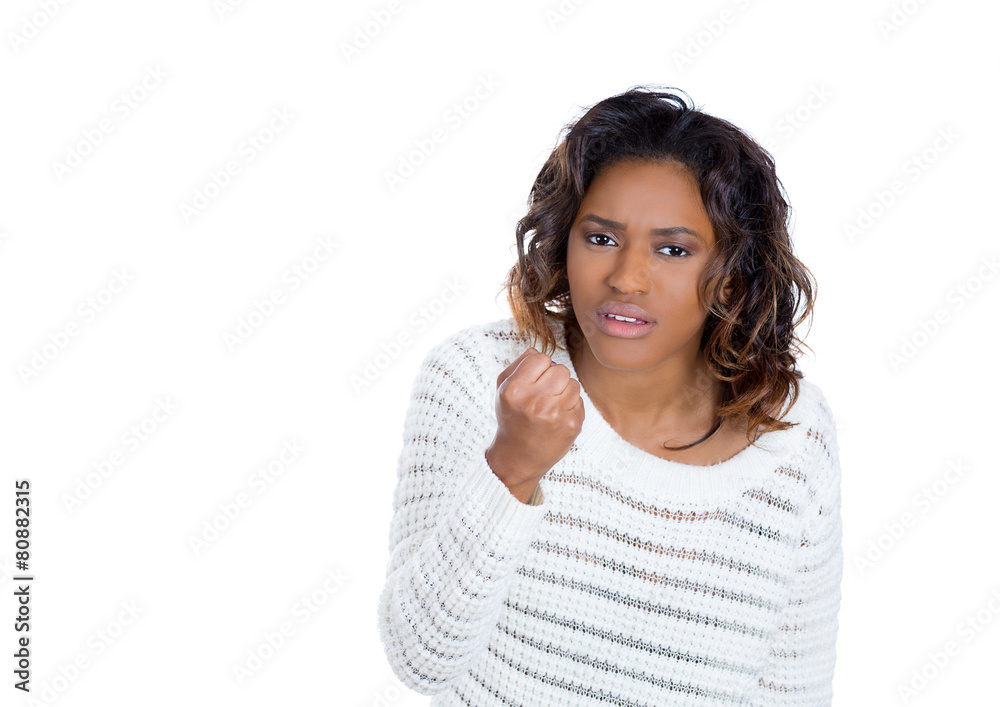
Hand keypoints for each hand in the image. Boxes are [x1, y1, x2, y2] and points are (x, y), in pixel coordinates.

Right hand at [486, 346, 583, 501]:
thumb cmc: (511, 418)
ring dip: (564, 391)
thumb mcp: (502, 389)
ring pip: (573, 384)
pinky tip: (557, 418)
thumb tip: (539, 351)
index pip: (541, 358)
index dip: (539, 368)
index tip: (533, 381)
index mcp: (515, 389)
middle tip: (543, 394)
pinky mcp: (571, 425)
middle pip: (560, 369)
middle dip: (554, 378)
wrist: (518, 457)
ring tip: (550, 406)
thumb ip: (519, 364)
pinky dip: (570, 406)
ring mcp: (555, 415)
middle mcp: (535, 401)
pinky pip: (579, 401)